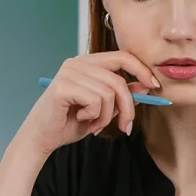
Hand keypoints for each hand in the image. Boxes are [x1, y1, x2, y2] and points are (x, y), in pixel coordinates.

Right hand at [17, 51, 159, 155]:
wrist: (42, 138)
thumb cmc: (69, 123)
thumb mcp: (103, 109)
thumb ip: (121, 96)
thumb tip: (146, 87)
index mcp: (87, 63)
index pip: (122, 56)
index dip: (141, 70)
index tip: (154, 87)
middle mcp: (77, 63)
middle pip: (119, 79)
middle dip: (128, 107)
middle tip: (126, 126)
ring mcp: (69, 72)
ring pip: (109, 93)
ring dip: (107, 116)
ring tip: (94, 124)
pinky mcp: (63, 86)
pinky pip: (96, 100)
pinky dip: (94, 116)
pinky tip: (81, 119)